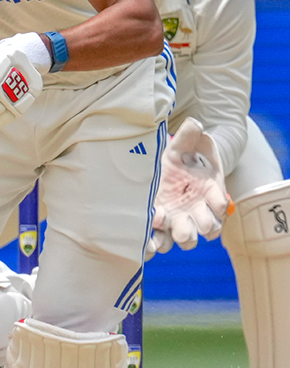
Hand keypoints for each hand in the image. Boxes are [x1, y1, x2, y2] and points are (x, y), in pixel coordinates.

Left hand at [152, 117, 229, 250]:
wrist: (165, 170)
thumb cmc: (180, 159)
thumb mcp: (183, 146)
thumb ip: (189, 136)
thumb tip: (195, 123)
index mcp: (208, 191)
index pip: (220, 205)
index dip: (217, 207)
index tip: (208, 202)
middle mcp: (198, 210)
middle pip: (207, 228)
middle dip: (197, 227)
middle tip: (182, 221)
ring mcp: (181, 221)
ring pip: (187, 240)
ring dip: (178, 236)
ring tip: (161, 222)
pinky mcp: (163, 228)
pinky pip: (163, 244)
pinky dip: (156, 244)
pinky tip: (148, 241)